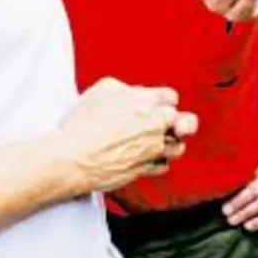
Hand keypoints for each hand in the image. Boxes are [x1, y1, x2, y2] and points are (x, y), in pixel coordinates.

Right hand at [53, 78, 197, 194]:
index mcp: (148, 102)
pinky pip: (163, 166)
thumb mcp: (103, 90)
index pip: (171, 98)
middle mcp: (156, 125)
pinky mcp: (145, 169)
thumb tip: (133, 94)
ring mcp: (153, 149)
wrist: (72, 158)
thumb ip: (126, 89)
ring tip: (155, 142)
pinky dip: (157, 162)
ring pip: (178, 147)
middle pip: (184, 123)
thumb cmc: (83, 124)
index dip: (162, 102)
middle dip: (174, 123)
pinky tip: (144, 157)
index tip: (152, 107)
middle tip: (159, 125)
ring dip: (171, 144)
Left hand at [224, 160, 257, 230]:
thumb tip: (221, 180)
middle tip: (226, 216)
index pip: (251, 188)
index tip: (224, 207)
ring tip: (233, 222)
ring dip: (247, 217)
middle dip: (239, 209)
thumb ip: (246, 172)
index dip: (237, 199)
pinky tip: (249, 226)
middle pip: (256, 199)